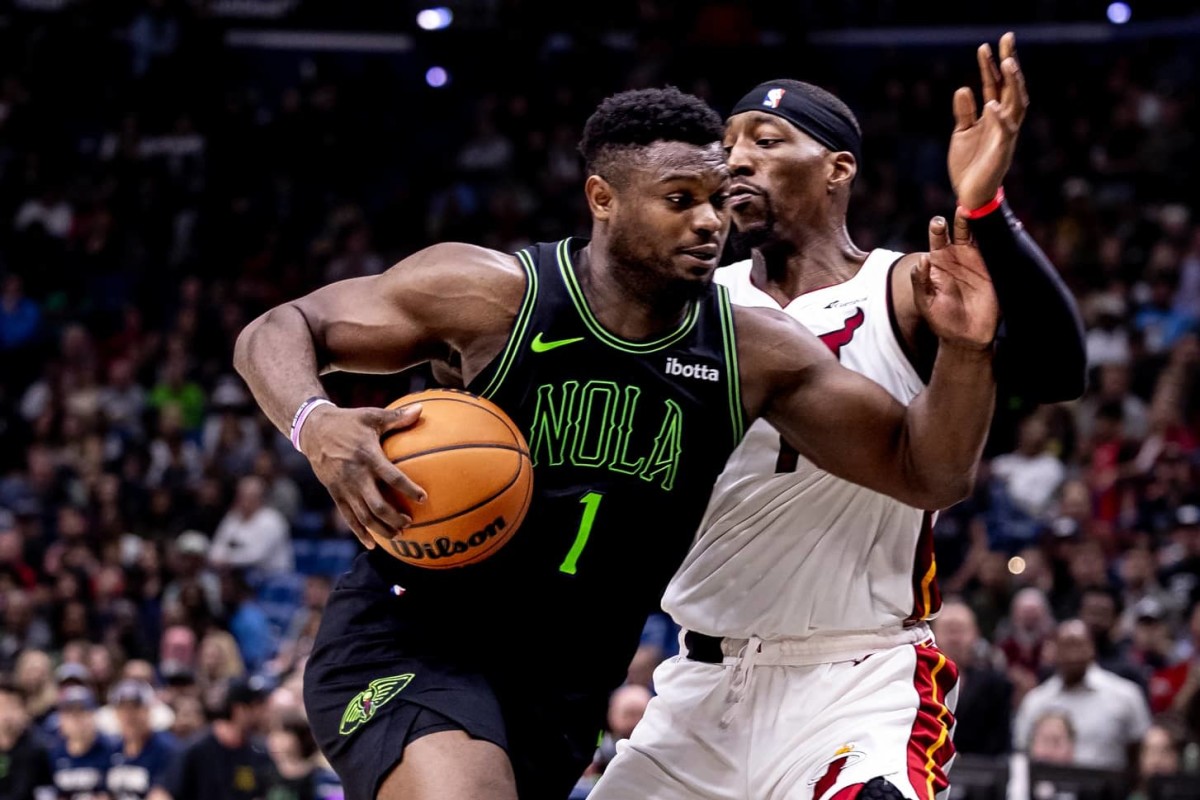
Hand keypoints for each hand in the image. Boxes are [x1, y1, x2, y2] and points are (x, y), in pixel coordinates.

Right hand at [301, 404, 426, 548]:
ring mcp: (343, 487)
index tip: (424, 498)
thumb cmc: (348, 421)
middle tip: (410, 522)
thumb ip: (397, 417)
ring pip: (363, 516)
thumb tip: (421, 409)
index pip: (392, 477)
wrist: (312, 430)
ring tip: (398, 534)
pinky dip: (360, 532)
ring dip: (381, 528)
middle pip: (376, 505)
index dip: (408, 489)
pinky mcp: (334, 493)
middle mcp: (355, 475)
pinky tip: (372, 544)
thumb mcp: (371, 416)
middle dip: (394, 517)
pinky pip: (348, 517)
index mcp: (367, 456)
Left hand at [912, 210, 998, 350]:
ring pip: (981, 234)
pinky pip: (997, 249)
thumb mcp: (925, 303)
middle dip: (962, 217)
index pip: (938, 236)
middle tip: (964, 209)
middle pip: (961, 228)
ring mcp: (978, 261)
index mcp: (939, 261)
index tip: (939, 224)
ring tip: (982, 210)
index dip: (938, 227)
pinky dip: (999, 238)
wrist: (967, 337)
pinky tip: (1000, 226)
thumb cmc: (941, 320)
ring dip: (982, 222)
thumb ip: (920, 282)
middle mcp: (958, 256)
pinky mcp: (994, 269)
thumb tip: (921, 259)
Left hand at [948, 31, 1028, 209]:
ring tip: (1007, 63)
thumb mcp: (962, 133)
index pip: (994, 85)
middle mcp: (1004, 122)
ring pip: (1016, 104)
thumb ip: (964, 112)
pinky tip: (992, 104)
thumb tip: (963, 88)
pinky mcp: (1002, 151)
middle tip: (1007, 39)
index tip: (986, 45)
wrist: (970, 195)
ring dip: (1012, 84)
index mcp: (993, 116)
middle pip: (1011, 87)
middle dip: (1010, 63)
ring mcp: (1005, 135)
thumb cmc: (969, 164)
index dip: (991, 66)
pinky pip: (1005, 132)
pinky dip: (999, 118)